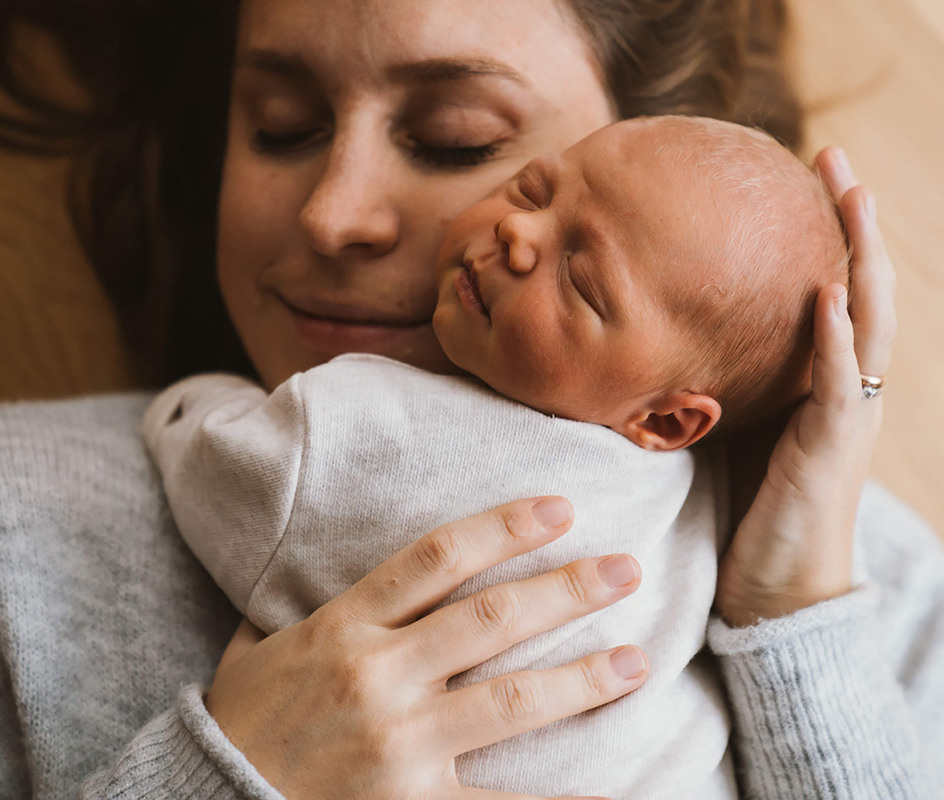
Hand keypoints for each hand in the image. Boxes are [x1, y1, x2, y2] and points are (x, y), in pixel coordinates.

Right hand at [206, 496, 646, 799]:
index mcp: (341, 628)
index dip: (503, 527)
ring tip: (636, 659)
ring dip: (582, 677)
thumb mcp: (254, 650)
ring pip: (510, 699)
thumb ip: (290, 608)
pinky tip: (612, 791)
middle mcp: (377, 677)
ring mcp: (399, 744)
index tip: (559, 508)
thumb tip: (303, 570)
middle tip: (625, 567)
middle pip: (490, 619)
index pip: (436, 559)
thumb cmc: (238, 725)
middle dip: (565, 589)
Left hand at [716, 146, 894, 626]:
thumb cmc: (751, 509)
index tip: (808, 174)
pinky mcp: (831, 447)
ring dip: (859, 254)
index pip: (833, 289)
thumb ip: (724, 378)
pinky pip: (837, 381)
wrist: (777, 587)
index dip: (827, 231)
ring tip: (850, 194)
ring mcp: (847, 414)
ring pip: (866, 319)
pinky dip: (833, 336)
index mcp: (823, 380)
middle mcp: (847, 387)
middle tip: (834, 155)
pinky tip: (825, 292)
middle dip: (851, 219)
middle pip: (860, 286)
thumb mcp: (735, 427)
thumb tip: (665, 333)